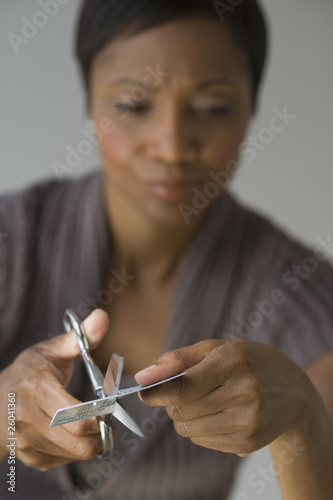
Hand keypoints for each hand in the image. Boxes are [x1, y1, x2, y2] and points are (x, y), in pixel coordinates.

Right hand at [0, 309, 108, 469]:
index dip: (102, 414)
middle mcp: (26, 418)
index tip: (111, 406)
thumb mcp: (51, 350)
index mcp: (35, 388)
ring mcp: (25, 441)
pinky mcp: (28, 457)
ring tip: (97, 426)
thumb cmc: (28, 372)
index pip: (77, 415)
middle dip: (102, 432)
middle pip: (79, 440)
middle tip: (109, 421)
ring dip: (92, 442)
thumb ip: (80, 337)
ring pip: (74, 454)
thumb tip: (102, 316)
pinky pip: (64, 461)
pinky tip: (75, 434)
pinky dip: (76, 450)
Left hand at [135, 339, 308, 455]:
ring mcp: (249, 421)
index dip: (156, 392)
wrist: (294, 392)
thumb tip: (143, 377)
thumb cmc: (248, 362)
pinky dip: (201, 429)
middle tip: (185, 390)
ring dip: (185, 417)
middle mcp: (245, 393)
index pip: (184, 386)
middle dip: (172, 402)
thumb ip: (178, 359)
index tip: (142, 392)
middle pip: (182, 411)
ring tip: (205, 400)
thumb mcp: (216, 348)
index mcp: (234, 362)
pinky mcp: (249, 442)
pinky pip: (203, 441)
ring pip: (189, 430)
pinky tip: (220, 413)